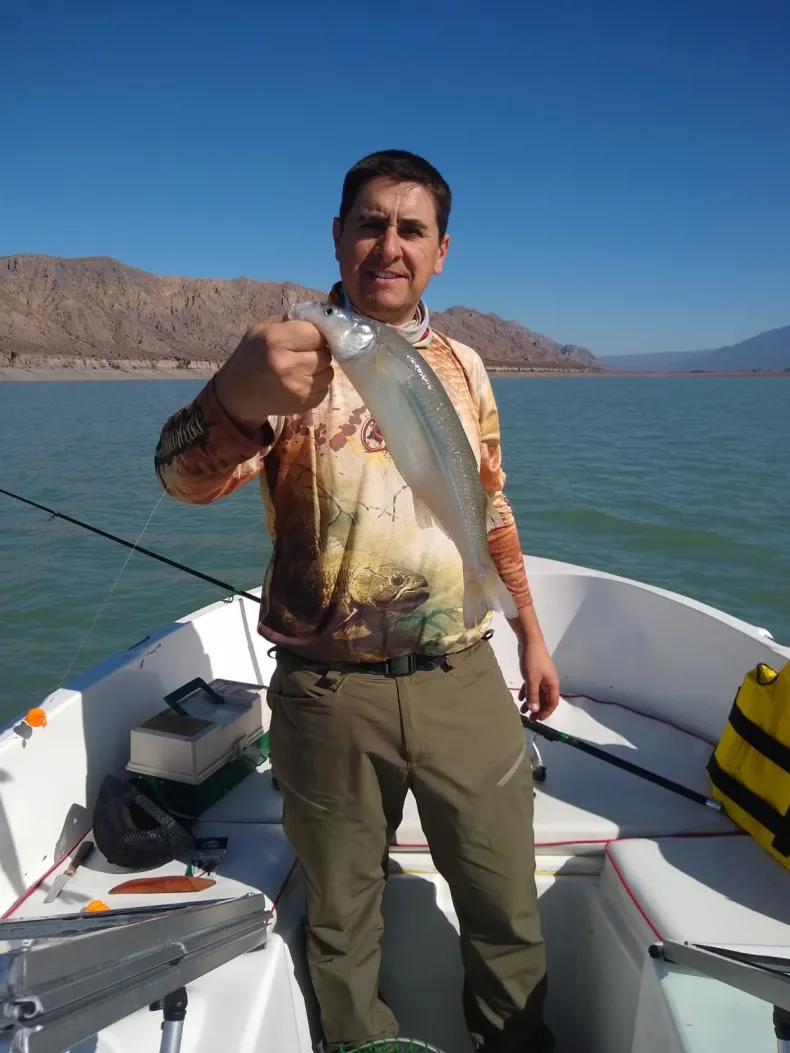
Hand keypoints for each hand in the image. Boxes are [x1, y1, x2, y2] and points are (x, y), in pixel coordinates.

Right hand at [213, 317, 333, 430]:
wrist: (239, 394)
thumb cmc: (252, 355)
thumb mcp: (263, 329)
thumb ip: (292, 322)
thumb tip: (322, 319)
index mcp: (275, 340)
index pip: (316, 333)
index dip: (315, 334)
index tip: (308, 338)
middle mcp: (287, 364)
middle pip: (325, 354)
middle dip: (319, 352)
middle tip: (305, 354)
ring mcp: (297, 387)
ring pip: (329, 373)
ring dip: (320, 369)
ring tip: (303, 368)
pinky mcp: (303, 404)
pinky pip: (324, 390)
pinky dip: (317, 385)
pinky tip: (301, 382)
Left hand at [517, 639, 559, 720]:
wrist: (530, 642)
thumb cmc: (533, 661)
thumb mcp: (532, 680)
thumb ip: (533, 695)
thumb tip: (535, 710)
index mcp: (552, 684)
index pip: (552, 702)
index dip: (546, 711)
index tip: (538, 718)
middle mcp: (549, 682)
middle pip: (544, 699)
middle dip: (537, 709)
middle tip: (530, 719)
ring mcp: (541, 677)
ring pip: (537, 693)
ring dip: (531, 701)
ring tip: (523, 710)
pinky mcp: (534, 673)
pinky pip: (532, 686)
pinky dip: (527, 692)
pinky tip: (520, 698)